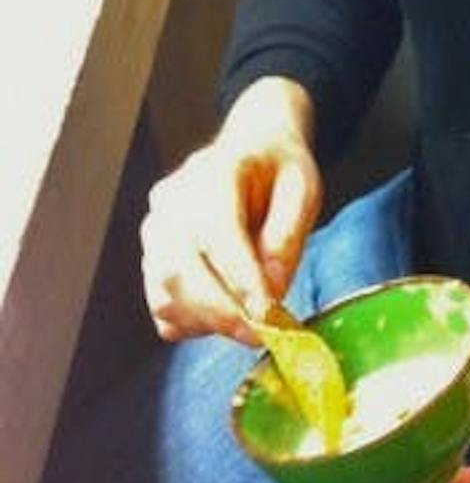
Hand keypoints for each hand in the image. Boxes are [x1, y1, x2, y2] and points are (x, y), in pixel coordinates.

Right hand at [140, 76, 321, 343]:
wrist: (252, 148)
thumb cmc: (279, 169)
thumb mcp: (303, 187)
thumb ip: (288, 233)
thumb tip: (273, 289)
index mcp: (214, 171)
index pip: (216, 233)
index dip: (239, 281)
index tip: (267, 317)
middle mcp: (173, 200)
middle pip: (180, 270)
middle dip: (222, 313)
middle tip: (262, 334)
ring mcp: (155, 228)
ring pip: (165, 293)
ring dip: (207, 321)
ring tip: (250, 323)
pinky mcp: (152, 256)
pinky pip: (162, 305)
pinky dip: (192, 321)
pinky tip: (227, 312)